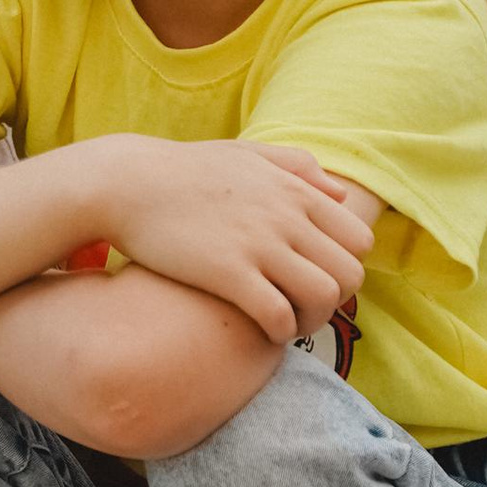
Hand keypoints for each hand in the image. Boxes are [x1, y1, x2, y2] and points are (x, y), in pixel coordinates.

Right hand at [89, 137, 371, 346]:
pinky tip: (261, 329)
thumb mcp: (246, 155)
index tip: (316, 278)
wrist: (126, 182)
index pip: (359, 240)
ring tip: (286, 323)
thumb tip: (338, 192)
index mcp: (295, 191)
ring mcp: (259, 244)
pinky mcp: (228, 272)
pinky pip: (278, 314)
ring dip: (312, 321)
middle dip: (335, 301)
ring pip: (324, 297)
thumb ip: (296, 167)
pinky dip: (279, 331)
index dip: (345, 268)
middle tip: (304, 308)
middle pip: (351, 274)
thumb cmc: (183, 170)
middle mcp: (286, 216)